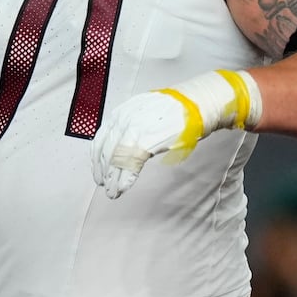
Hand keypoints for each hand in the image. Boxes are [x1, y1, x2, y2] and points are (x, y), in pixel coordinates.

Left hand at [91, 69, 259, 198]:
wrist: (198, 104)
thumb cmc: (176, 110)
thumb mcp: (146, 113)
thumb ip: (132, 125)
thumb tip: (122, 144)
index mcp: (123, 111)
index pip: (102, 137)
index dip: (98, 157)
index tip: (98, 170)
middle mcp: (125, 118)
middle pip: (106, 150)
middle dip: (103, 170)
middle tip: (104, 184)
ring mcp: (135, 129)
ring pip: (116, 159)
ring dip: (113, 178)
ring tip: (112, 191)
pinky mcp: (147, 140)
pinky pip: (131, 163)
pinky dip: (125, 178)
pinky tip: (123, 188)